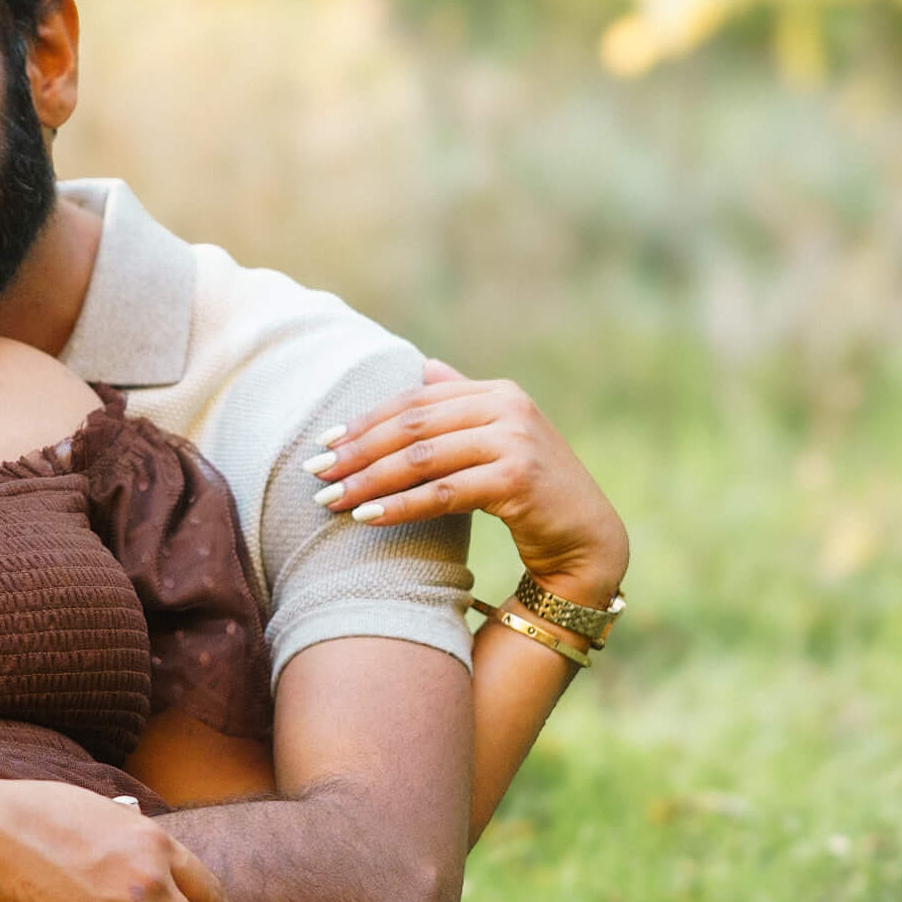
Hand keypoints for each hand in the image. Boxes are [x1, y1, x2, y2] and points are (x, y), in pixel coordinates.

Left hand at [306, 361, 628, 603]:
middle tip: (316, 473)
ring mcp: (515, 441)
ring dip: (369, 480)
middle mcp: (507, 408)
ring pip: (421, 459)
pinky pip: (442, 492)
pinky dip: (399, 506)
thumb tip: (424, 365)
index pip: (415, 401)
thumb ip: (462, 402)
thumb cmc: (532, 490)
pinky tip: (366, 518)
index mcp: (495, 393)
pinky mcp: (518, 479)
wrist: (585, 536)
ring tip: (330, 499)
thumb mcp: (497, 438)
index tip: (324, 442)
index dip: (366, 420)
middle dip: (358, 450)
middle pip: (412, 426)